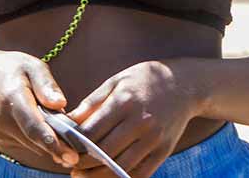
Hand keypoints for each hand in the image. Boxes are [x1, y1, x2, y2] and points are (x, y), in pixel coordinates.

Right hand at [0, 49, 79, 168]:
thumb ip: (47, 84)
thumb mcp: (32, 65)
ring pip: (32, 145)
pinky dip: (39, 140)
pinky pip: (27, 143)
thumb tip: (61, 104)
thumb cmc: (12, 69)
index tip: (71, 155)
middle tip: (79, 152)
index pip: (33, 125)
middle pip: (35, 139)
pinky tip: (47, 129)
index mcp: (13, 96)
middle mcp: (3, 118)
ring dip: (50, 142)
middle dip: (58, 146)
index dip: (52, 142)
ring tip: (65, 134)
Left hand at [66, 61, 200, 177]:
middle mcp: (140, 121)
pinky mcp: (164, 150)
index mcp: (124, 101)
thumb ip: (92, 102)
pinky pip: (141, 173)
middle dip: (82, 163)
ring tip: (83, 176)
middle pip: (103, 152)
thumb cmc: (144, 80)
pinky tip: (108, 176)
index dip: (74, 145)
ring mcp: (154, 138)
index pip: (91, 131)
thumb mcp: (117, 81)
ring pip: (120, 167)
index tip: (63, 148)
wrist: (185, 84)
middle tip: (70, 166)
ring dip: (98, 176)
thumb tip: (67, 121)